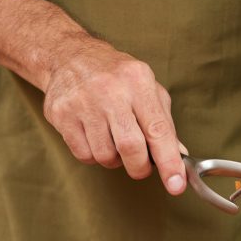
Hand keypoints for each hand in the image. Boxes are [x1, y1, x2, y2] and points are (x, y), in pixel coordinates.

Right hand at [42, 35, 185, 194]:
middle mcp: (110, 91)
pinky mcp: (62, 115)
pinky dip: (93, 154)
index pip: (158, 130)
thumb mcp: (146, 87)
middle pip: (131, 148)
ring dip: (114, 159)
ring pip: (105, 156)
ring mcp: (83, 103)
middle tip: (140, 166)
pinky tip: (94, 136)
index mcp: (137, 81)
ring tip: (112, 139)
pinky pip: (84, 155)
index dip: (169, 162)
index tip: (176, 185)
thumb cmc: (115, 75)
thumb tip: (179, 155)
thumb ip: (163, 122)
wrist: (69, 56)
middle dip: (140, 167)